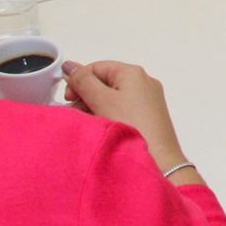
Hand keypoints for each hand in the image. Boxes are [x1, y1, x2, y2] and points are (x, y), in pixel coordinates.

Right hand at [64, 59, 187, 169]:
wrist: (158, 160)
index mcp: (133, 73)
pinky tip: (101, 131)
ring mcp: (147, 102)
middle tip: (78, 114)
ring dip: (94, 109)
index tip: (68, 99)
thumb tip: (70, 66)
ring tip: (89, 125)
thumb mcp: (102, 100)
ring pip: (111, 99)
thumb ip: (83, 81)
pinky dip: (107, 117)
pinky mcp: (147, 118)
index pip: (97, 67)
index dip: (79, 80)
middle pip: (104, 82)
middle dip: (86, 97)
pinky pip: (121, 111)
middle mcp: (143, 83)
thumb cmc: (131, 127)